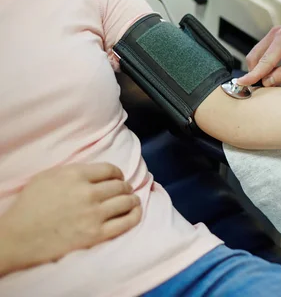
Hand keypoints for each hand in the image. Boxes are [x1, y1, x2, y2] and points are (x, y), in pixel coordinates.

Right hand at [0, 163, 141, 275]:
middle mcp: (89, 192)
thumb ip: (74, 170)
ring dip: (132, 199)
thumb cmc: (30, 205)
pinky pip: (126, 222)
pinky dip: (136, 215)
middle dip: (125, 186)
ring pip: (127, 201)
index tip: (118, 177)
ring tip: (132, 200)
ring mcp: (94, 214)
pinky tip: (136, 211)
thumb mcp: (48, 176)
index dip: (118, 173)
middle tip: (124, 190)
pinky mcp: (96, 234)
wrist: (18, 237)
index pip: (110, 169)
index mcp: (76, 175)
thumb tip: (96, 171)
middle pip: (120, 185)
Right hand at [237, 20, 280, 86]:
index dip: (253, 75)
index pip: (264, 61)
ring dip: (258, 68)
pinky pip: (262, 51)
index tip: (241, 84)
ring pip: (256, 54)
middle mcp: (275, 33)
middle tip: (260, 88)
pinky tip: (271, 73)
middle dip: (254, 73)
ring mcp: (273, 34)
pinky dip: (263, 63)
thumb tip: (268, 82)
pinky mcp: (274, 37)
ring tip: (268, 81)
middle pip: (254, 57)